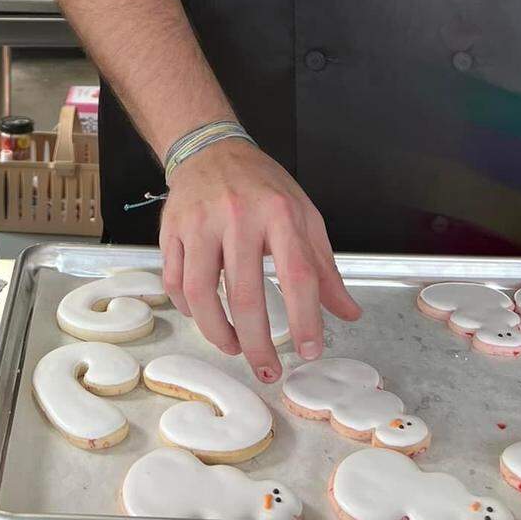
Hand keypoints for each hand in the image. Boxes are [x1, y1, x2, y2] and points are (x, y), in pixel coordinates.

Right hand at [159, 137, 360, 383]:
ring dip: (217, 332)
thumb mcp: (304, 216)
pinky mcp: (171, 229)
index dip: (305, 319)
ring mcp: (199, 222)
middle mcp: (238, 215)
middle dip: (257, 344)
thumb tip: (349, 314)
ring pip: (201, 292)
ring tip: (234, 348)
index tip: (309, 351)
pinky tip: (205, 318)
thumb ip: (324, 268)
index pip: (298, 274)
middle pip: (245, 293)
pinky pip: (174, 281)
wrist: (211, 149)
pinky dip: (188, 310)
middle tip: (268, 370)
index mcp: (279, 212)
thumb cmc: (262, 187)